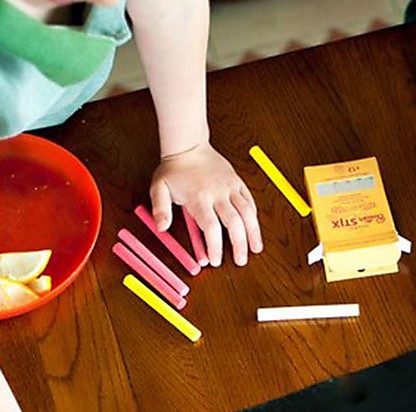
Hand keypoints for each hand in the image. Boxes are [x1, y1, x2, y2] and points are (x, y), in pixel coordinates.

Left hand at [149, 142, 262, 266]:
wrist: (188, 145)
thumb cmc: (174, 170)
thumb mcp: (159, 188)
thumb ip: (160, 209)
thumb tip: (161, 228)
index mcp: (199, 197)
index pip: (211, 226)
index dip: (215, 246)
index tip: (214, 261)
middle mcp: (218, 193)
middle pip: (234, 222)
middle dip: (239, 244)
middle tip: (240, 261)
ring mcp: (230, 187)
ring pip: (248, 212)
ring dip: (254, 232)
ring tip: (256, 249)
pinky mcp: (238, 183)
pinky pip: (250, 201)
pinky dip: (254, 217)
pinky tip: (254, 229)